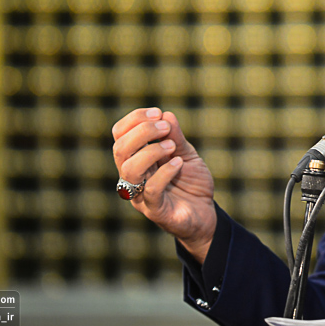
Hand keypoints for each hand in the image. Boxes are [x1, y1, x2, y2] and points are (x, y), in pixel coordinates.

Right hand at [112, 107, 216, 262]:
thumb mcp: (186, 153)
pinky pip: (151, 190)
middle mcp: (132, 176)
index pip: (119, 134)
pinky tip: (179, 163)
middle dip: (142, 132)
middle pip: (120, 150)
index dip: (134, 119)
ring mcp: (141, 195)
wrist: (205, 212)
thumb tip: (165, 114)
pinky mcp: (155, 210)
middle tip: (165, 127)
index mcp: (135, 158)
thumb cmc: (190, 181)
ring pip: (129, 170)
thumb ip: (175, 136)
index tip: (157, 113)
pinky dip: (164, 172)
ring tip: (172, 146)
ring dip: (151, 151)